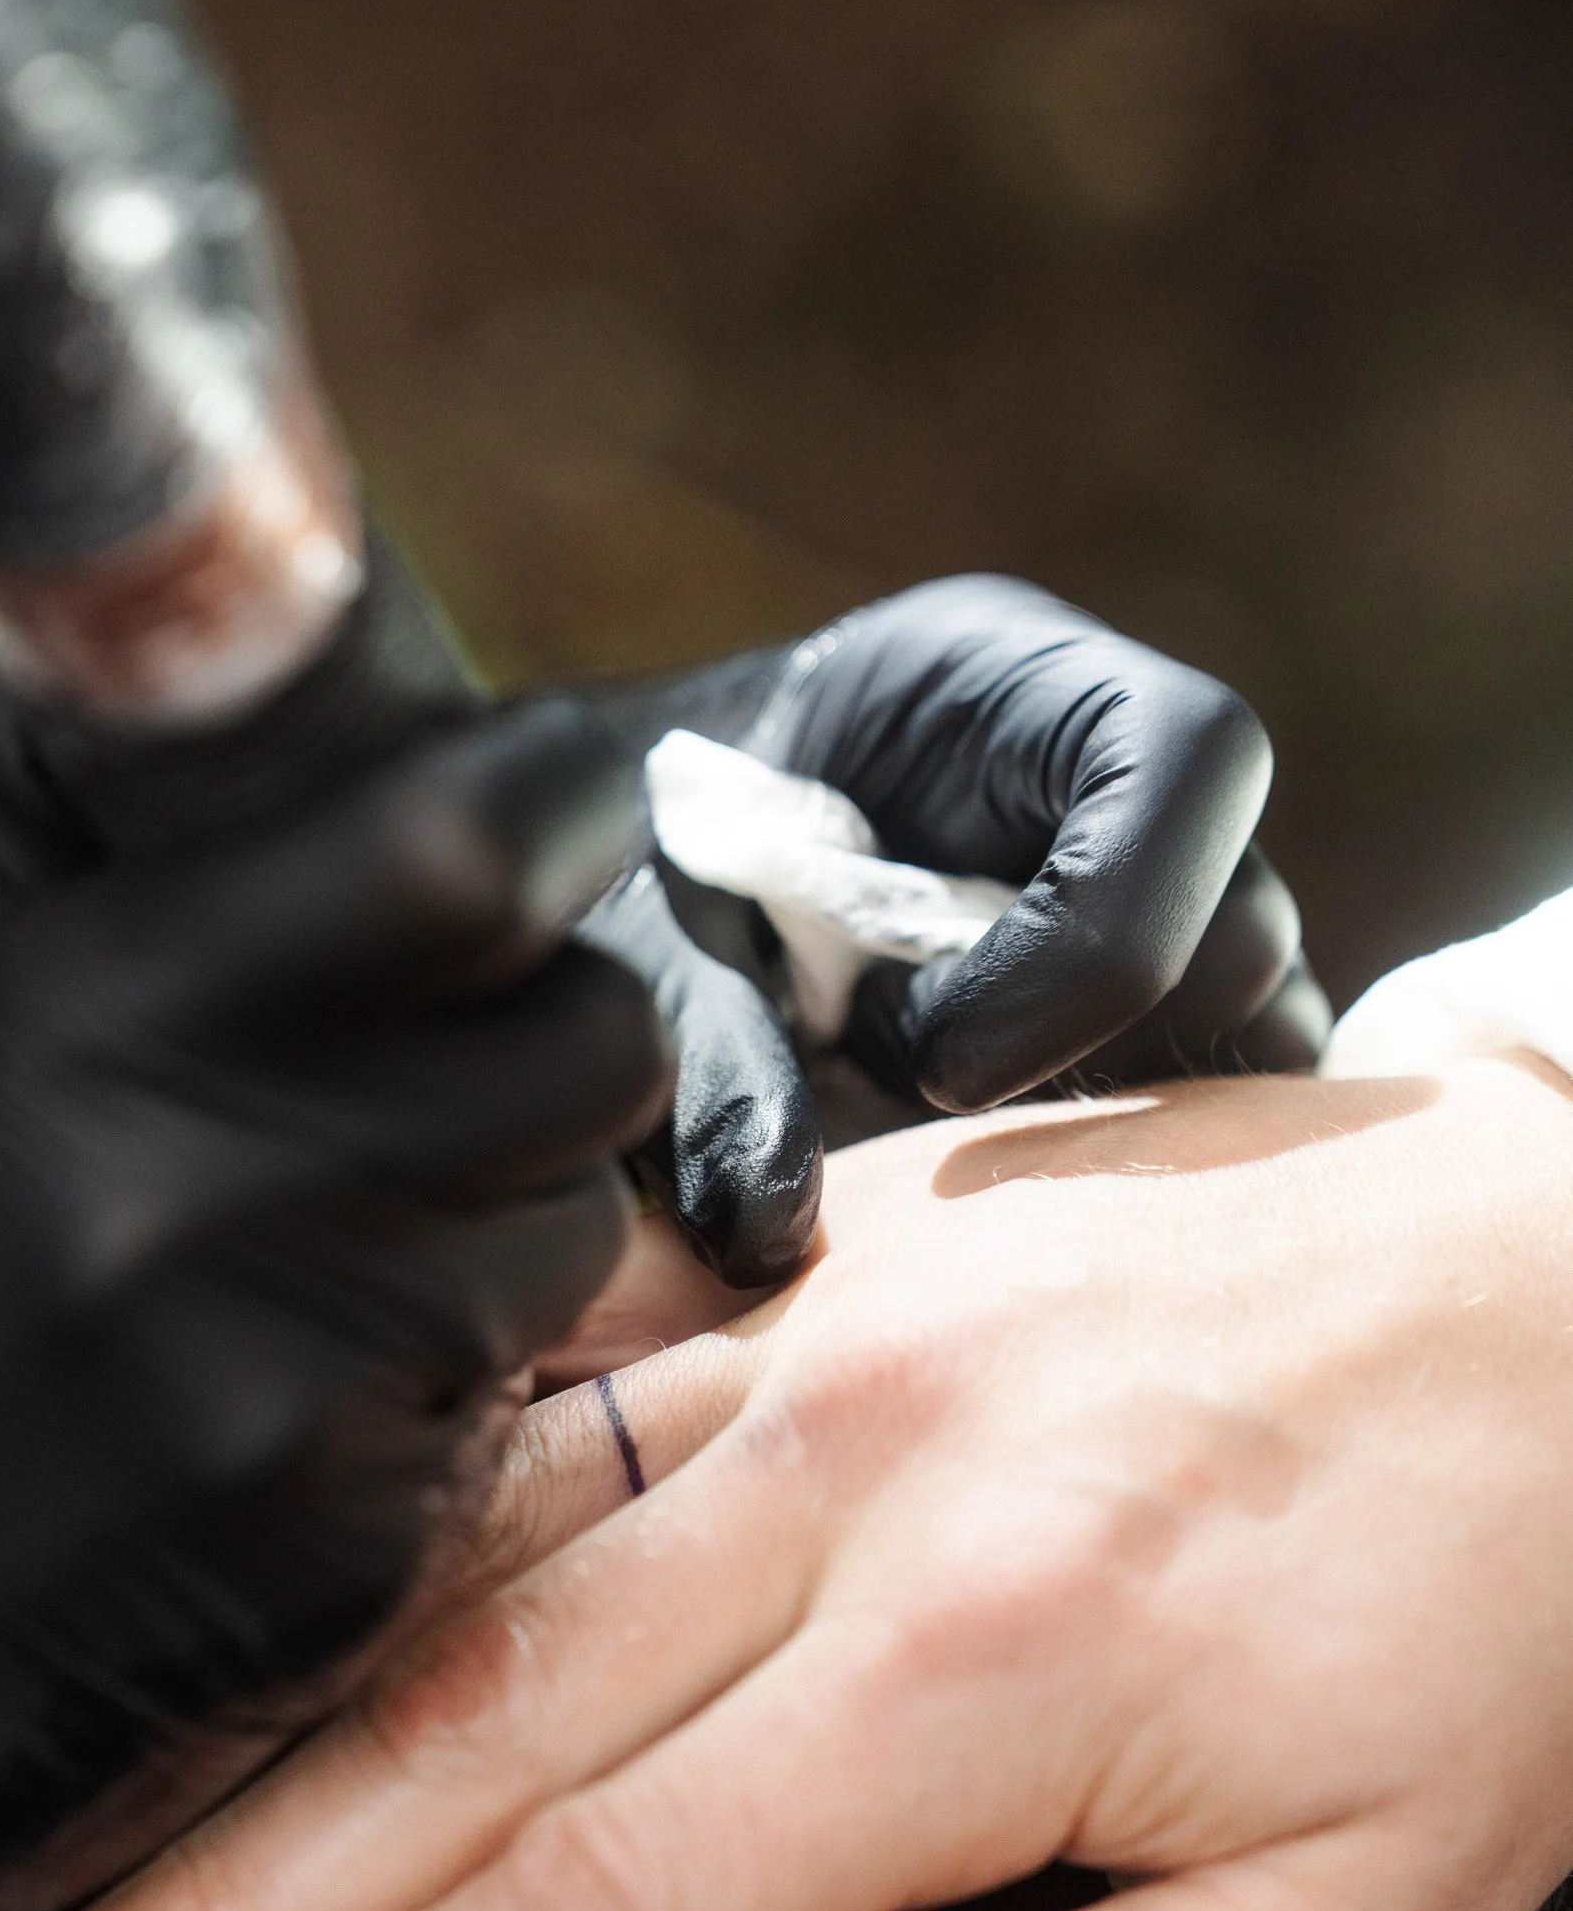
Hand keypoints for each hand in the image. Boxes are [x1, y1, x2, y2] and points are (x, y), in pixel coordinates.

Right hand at [0, 706, 668, 1910]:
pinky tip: (313, 1419)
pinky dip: (459, 1399)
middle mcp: (181, 1171)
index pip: (469, 840)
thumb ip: (55, 850)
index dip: (565, 812)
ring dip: (519, 1232)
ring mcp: (272, 1372)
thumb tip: (147, 651)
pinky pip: (520, 1408)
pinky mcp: (343, 1547)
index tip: (562, 821)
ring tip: (354, 1269)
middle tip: (477, 1072)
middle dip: (573, 1041)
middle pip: (589, 1032)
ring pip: (581, 1226)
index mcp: (73, 1007)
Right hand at [0, 1055, 1572, 1910]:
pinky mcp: (823, 1230)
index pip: (608, 1906)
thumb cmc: (1504, 1594)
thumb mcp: (1390, 1894)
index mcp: (990, 1667)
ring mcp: (820, 1324)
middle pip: (468, 1731)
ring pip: (471, 1552)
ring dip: (264, 1725)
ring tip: (78, 1857)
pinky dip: (407, 1496)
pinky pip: (564, 1368)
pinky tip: (265, 1579)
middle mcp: (855, 1478)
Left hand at [587, 574, 1325, 1283]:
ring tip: (942, 1112)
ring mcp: (1188, 895)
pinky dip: (1124, 1160)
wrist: (662, 885)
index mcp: (1027, 686)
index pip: (1191, 758)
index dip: (1096, 935)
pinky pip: (1232, 1109)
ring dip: (1106, 1117)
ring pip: (1260, 1039)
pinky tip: (1001, 1165)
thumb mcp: (650, 931)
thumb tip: (768, 1224)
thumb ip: (709, 1053)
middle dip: (1080, 1053)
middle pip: (1244, 934)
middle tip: (906, 1084)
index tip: (937, 1063)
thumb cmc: (652, 872)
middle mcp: (1138, 780)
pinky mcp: (1184, 1012)